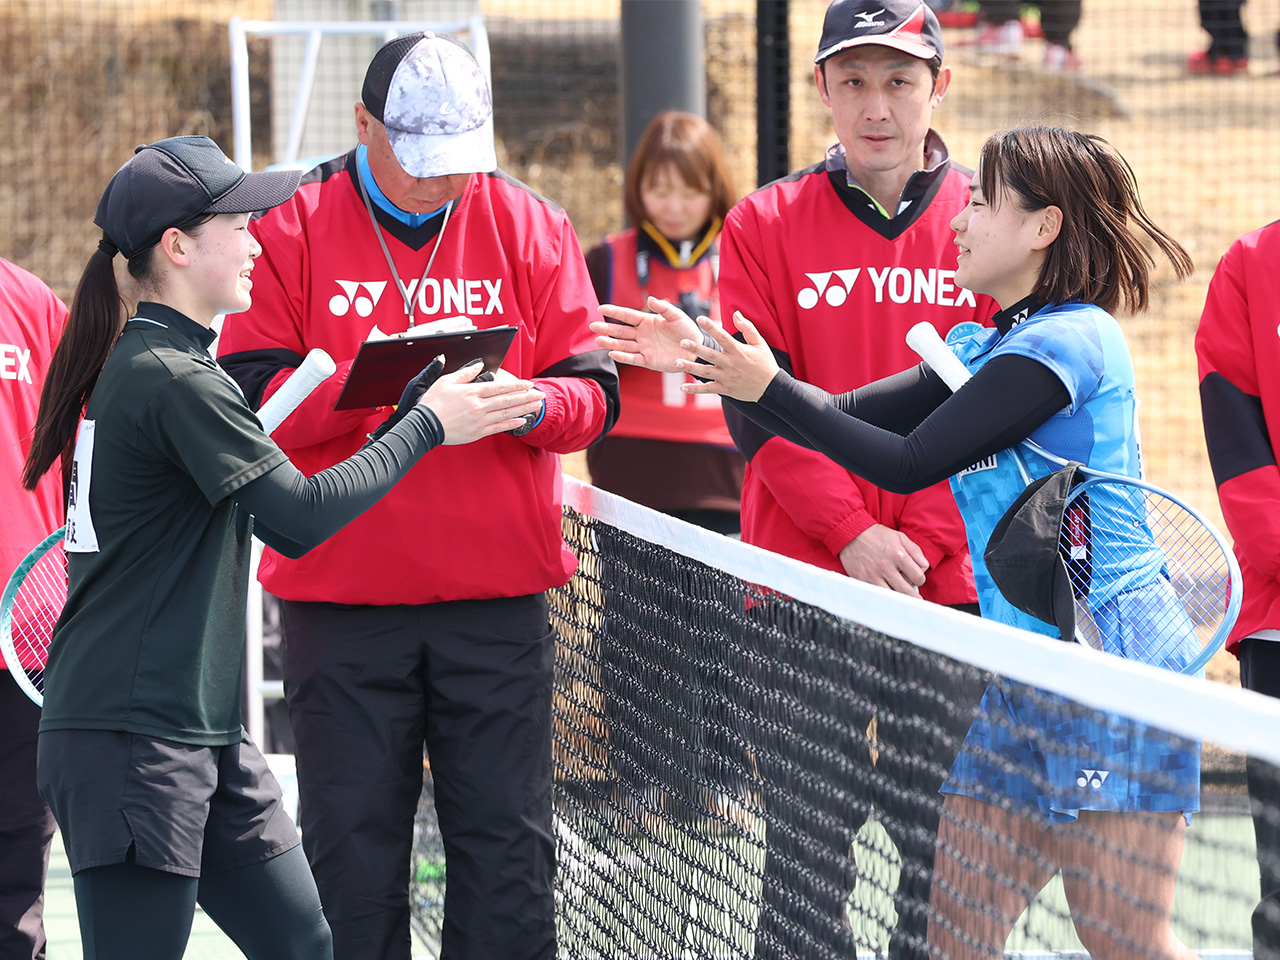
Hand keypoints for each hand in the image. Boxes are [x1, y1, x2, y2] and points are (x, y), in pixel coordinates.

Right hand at [419, 360, 543, 444]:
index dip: (517, 385)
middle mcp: (479, 406)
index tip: (529, 384)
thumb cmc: (432, 403)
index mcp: (473, 392)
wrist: (424, 426)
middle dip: (526, 397)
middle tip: (540, 394)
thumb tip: (478, 365)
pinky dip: (512, 424)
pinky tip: (522, 421)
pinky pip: (498, 428)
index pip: (500, 387)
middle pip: (508, 400)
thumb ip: (465, 373)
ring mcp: (480, 420)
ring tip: (536, 406)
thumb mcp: (446, 381)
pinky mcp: (477, 432)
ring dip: (524, 409)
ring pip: (506, 413)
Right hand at [590, 296, 701, 372]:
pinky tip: (612, 353)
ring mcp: (644, 348)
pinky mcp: (648, 361)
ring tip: (598, 340)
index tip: (600, 308)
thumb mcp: (676, 316)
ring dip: (610, 343)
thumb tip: (649, 299)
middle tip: (592, 326)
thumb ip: (663, 308)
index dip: (614, 312)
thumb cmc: (687, 330)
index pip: (627, 316)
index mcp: (647, 321)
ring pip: (623, 346)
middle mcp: (642, 335)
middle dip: (607, 329)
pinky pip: (633, 359)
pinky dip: (623, 357)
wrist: (696, 349)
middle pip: (621, 332)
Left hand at [674, 312, 779, 402]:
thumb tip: (736, 313)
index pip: (723, 337)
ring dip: (691, 367)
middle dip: (696, 348)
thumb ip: (748, 328)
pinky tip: (683, 387)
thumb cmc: (765, 363)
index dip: (711, 327)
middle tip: (682, 342)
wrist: (771, 388)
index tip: (700, 319)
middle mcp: (731, 364)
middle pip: (710, 354)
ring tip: (677, 363)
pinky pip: (708, 389)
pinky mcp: (725, 388)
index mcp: (738, 351)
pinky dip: (695, 389)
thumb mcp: (760, 344)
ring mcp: (727, 377)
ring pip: (706, 372)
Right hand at [838, 525, 929, 596]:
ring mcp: (874, 575)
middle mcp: (886, 567)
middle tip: (916, 600)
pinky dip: (884, 598)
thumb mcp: (900, 537)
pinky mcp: (862, 580)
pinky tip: (887, 598)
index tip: (917, 580)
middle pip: (907, 591)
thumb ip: (915, 551)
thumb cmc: (877, 535)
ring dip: (899, 599)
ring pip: (892, 596)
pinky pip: (876, 595)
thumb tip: (925, 566)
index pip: (918, 576)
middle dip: (914, 596)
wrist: (851, 534)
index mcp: (898, 555)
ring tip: (904, 602)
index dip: (920, 580)